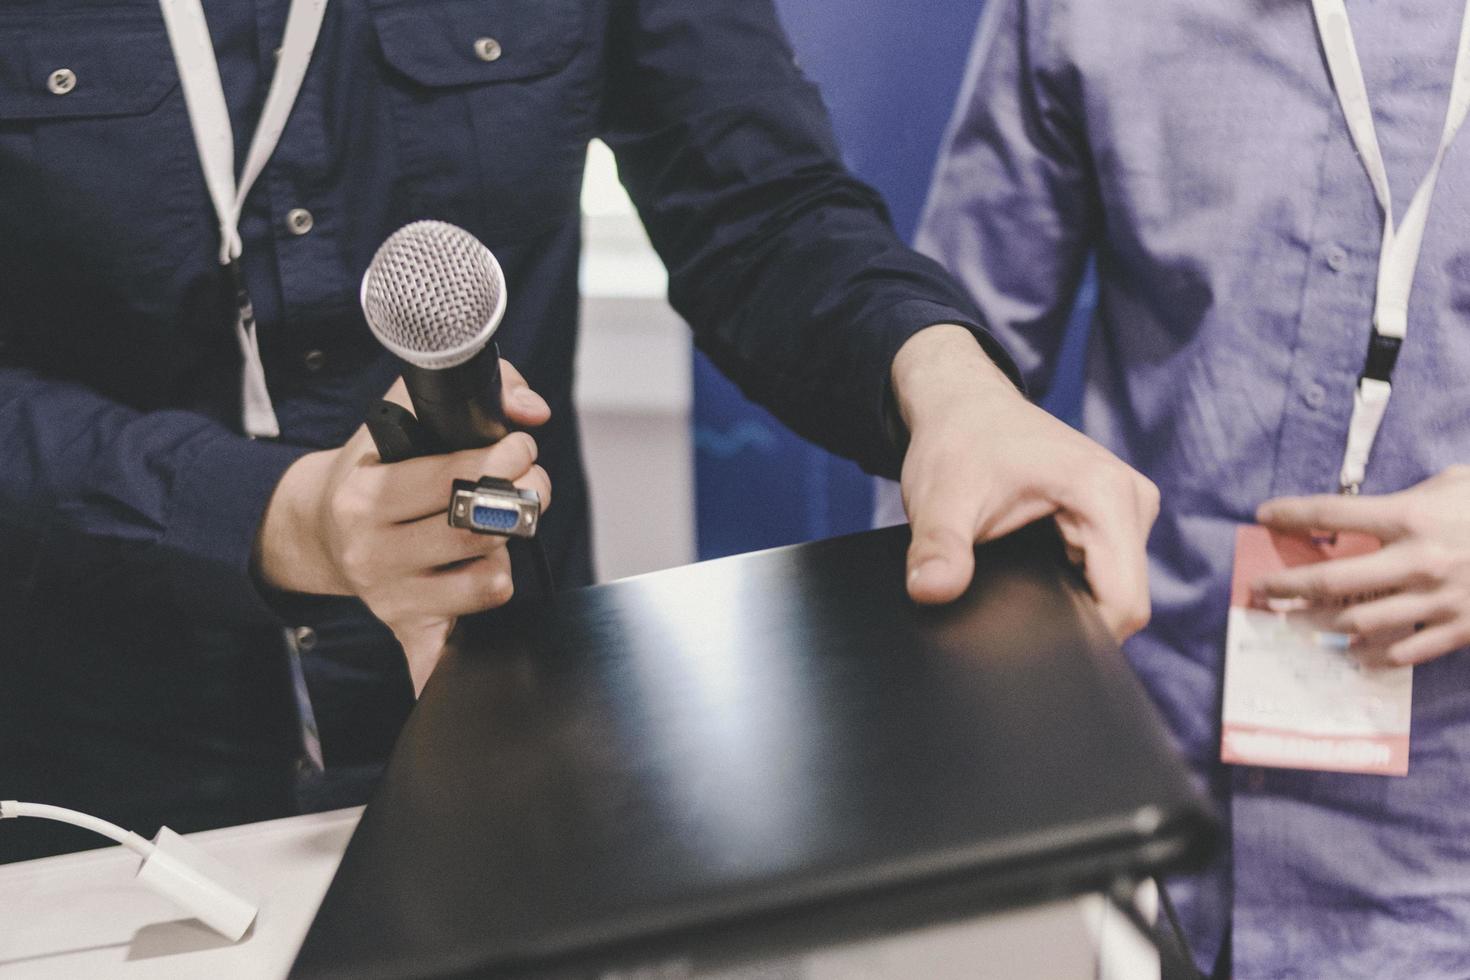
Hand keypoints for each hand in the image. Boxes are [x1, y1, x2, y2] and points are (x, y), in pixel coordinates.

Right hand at [255, 360, 551, 693]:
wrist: (316, 527)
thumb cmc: (373, 467)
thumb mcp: (401, 414)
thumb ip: (472, 391)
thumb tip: (531, 409)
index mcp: (365, 497)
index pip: (453, 479)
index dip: (504, 458)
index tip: (521, 446)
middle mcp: (373, 552)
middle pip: (478, 534)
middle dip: (519, 502)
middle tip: (527, 483)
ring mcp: (391, 597)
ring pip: (487, 585)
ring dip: (505, 556)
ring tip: (493, 535)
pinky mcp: (407, 628)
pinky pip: (437, 659)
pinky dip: (456, 664)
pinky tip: (478, 662)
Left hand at [891, 325, 1158, 639]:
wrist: (964, 405)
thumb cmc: (957, 442)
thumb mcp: (940, 498)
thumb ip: (937, 548)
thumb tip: (930, 591)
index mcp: (1106, 494)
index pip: (1124, 603)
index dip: (1081, 638)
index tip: (1030, 642)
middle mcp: (1132, 499)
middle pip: (1124, 602)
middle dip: (1074, 622)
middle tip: (1013, 610)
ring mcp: (1128, 508)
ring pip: (1118, 591)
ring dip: (1074, 603)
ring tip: (1019, 585)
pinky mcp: (1115, 516)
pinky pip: (1108, 574)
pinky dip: (1074, 586)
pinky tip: (1034, 576)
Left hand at [1255, 466, 1469, 665]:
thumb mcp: (1454, 485)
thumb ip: (1409, 499)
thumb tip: (1366, 513)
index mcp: (1412, 516)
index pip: (1333, 513)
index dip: (1292, 514)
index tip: (1264, 516)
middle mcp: (1417, 560)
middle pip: (1330, 578)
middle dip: (1286, 585)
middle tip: (1260, 589)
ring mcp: (1438, 599)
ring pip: (1359, 621)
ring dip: (1319, 624)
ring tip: (1295, 622)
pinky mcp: (1460, 629)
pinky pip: (1404, 651)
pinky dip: (1373, 654)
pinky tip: (1354, 652)